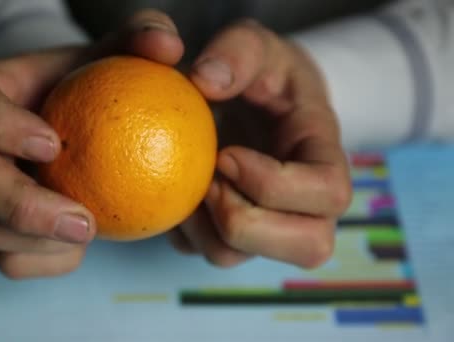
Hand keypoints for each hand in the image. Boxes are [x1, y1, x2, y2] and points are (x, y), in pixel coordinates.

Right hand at [0, 10, 183, 278]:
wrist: (87, 125)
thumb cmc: (99, 83)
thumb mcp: (120, 53)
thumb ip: (142, 38)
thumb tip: (167, 48)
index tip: (53, 143)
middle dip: (16, 205)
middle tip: (85, 222)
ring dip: (39, 241)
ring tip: (95, 232)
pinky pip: (12, 261)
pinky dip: (49, 261)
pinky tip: (84, 247)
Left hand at [168, 19, 351, 268]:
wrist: (255, 99)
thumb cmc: (261, 73)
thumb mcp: (256, 45)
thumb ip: (238, 51)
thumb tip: (205, 81)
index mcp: (323, 156)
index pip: (327, 192)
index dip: (273, 184)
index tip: (225, 154)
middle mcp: (307, 203)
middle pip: (307, 246)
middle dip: (244, 222)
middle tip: (208, 181)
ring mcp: (270, 224)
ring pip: (243, 259)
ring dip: (204, 228)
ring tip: (188, 184)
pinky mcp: (233, 234)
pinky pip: (204, 251)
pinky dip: (183, 230)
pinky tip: (175, 192)